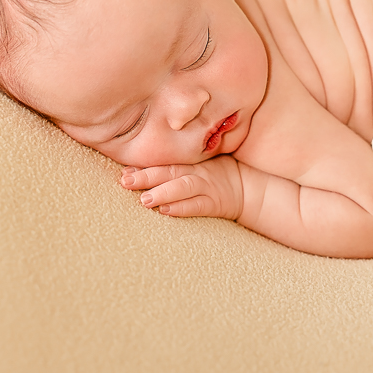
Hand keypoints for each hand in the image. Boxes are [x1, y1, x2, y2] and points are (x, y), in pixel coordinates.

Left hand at [119, 156, 243, 219]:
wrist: (248, 189)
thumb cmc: (218, 175)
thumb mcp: (200, 164)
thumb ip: (177, 164)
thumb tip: (141, 169)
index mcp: (191, 161)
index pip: (166, 161)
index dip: (145, 165)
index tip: (124, 170)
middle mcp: (197, 172)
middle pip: (170, 172)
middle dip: (147, 176)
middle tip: (126, 181)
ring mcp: (207, 187)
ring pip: (182, 187)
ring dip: (162, 192)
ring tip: (144, 199)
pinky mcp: (214, 203)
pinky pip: (197, 205)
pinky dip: (181, 208)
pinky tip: (165, 210)